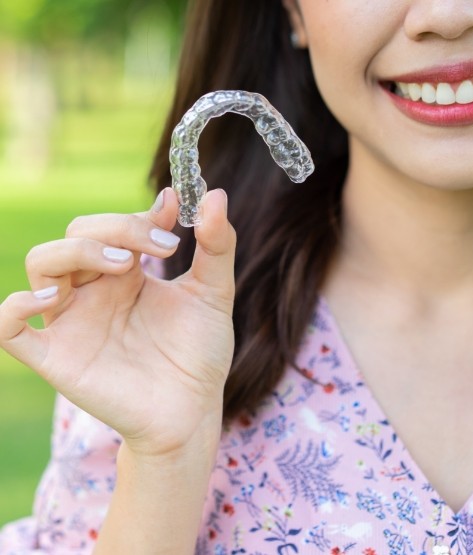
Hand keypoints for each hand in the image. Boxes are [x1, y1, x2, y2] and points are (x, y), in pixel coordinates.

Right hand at [0, 188, 235, 456]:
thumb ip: (216, 245)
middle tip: (163, 249)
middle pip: (78, 235)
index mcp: (128, 274)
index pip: (115, 225)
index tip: (175, 214)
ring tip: (120, 264)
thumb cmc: (200, 353)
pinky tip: (52, 298)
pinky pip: (9, 327)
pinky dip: (15, 307)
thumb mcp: (214, 294)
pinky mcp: (57, 357)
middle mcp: (96, 290)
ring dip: (75, 252)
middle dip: (117, 229)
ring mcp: (74, 321)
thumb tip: (215, 192)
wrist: (192, 410)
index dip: (140, 216)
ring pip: (42, 263)